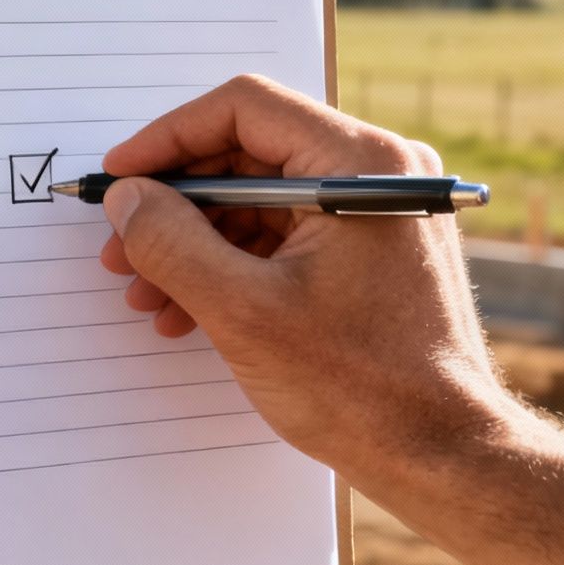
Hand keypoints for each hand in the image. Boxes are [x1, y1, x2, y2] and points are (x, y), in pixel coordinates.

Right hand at [98, 75, 506, 475]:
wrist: (443, 455)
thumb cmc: (363, 389)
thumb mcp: (244, 311)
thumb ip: (172, 242)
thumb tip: (126, 198)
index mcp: (361, 164)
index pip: (244, 109)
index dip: (168, 138)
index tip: (120, 176)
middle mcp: (380, 171)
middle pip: (250, 152)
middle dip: (176, 201)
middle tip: (122, 244)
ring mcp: (380, 210)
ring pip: (262, 197)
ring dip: (197, 240)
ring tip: (147, 291)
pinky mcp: (374, 249)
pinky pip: (288, 232)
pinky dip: (234, 262)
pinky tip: (188, 308)